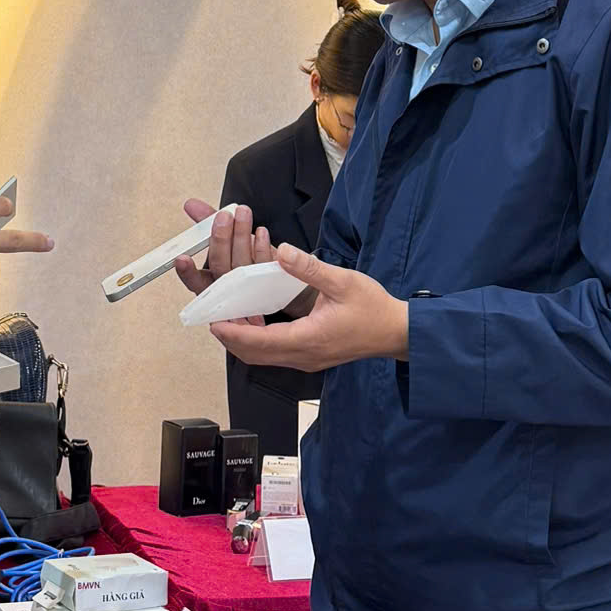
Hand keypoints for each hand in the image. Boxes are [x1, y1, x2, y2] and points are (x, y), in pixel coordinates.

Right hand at [176, 200, 274, 295]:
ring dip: (241, 235)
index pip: (195, 281)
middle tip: (223, 216)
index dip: (187, 272)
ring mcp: (249, 288)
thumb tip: (191, 204)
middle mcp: (228, 288)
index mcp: (211, 283)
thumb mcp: (222, 240)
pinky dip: (261, 246)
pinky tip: (260, 231)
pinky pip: (264, 265)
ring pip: (242, 263)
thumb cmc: (240, 258)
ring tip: (242, 213)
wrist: (271, 276)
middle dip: (221, 240)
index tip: (182, 259)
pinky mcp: (269, 282)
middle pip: (220, 266)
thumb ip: (207, 222)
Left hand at [209, 242, 407, 371]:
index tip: (214, 321)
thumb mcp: (343, 281)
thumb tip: (283, 252)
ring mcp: (307, 358)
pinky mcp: (311, 355)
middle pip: (254, 355)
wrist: (397, 332)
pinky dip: (259, 339)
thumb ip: (309, 268)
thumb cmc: (374, 309)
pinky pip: (275, 352)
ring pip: (263, 356)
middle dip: (231, 338)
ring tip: (228, 317)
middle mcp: (303, 355)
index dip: (234, 332)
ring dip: (243, 340)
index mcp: (309, 339)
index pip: (260, 342)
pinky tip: (255, 319)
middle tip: (213, 317)